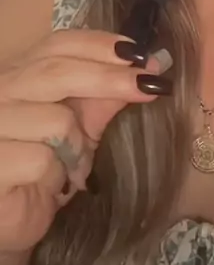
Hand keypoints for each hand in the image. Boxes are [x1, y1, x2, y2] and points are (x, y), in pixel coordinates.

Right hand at [0, 29, 171, 252]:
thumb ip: (105, 97)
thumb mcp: (82, 128)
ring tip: (75, 166)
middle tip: (147, 86)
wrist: (12, 220)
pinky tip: (53, 187)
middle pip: (55, 70)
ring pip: (55, 120)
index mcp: (19, 74)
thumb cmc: (46, 170)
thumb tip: (149, 67)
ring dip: (78, 147)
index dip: (99, 45)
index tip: (140, 55)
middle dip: (108, 77)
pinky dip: (58, 175)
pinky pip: (41, 159)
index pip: (57, 44)